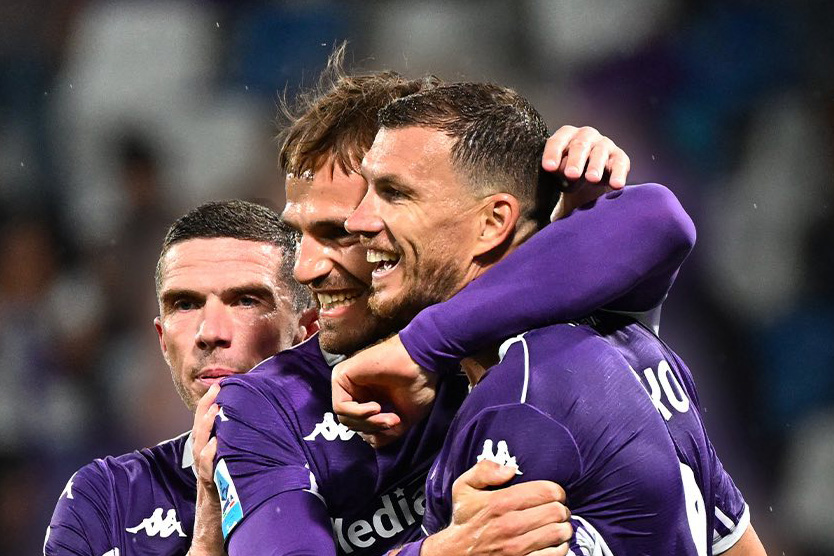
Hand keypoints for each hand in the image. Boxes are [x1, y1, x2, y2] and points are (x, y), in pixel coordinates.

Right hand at [188, 384, 225, 555]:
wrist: (217, 531)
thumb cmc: (230, 496)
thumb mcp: (235, 466)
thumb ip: (240, 448)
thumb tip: (260, 427)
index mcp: (211, 453)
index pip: (208, 423)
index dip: (211, 403)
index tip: (221, 384)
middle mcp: (205, 461)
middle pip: (201, 429)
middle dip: (207, 407)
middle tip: (217, 388)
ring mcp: (206, 474)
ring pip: (201, 446)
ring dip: (207, 426)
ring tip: (217, 409)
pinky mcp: (210, 488)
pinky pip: (207, 470)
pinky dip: (211, 456)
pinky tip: (217, 443)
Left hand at [332, 334, 436, 447]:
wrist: (421, 363)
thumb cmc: (417, 386)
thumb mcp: (403, 419)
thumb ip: (384, 433)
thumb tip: (370, 440)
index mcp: (369, 398)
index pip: (360, 426)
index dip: (376, 432)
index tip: (395, 425)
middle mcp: (355, 390)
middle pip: (351, 423)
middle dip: (372, 428)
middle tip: (392, 422)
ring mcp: (347, 382)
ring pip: (344, 417)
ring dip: (367, 422)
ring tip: (385, 415)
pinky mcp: (341, 375)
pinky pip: (340, 406)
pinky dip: (358, 413)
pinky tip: (376, 407)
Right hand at [422, 460, 571, 555]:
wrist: (456, 553)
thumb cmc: (465, 519)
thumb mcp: (464, 487)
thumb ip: (484, 470)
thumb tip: (511, 469)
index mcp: (500, 503)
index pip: (546, 491)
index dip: (556, 490)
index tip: (554, 493)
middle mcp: (510, 525)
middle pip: (556, 511)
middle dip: (561, 508)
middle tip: (558, 509)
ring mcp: (517, 548)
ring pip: (559, 533)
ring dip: (563, 527)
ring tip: (558, 524)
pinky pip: (555, 554)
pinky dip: (560, 546)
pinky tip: (553, 541)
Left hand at [542, 125, 629, 188]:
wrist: (587, 185)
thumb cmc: (568, 175)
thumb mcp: (558, 174)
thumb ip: (555, 171)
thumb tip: (554, 169)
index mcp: (566, 136)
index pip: (557, 142)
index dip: (553, 154)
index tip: (549, 168)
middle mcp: (586, 136)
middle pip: (580, 146)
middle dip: (575, 160)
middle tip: (571, 174)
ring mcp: (604, 144)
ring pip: (599, 153)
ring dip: (595, 166)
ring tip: (592, 179)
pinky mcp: (619, 157)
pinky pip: (620, 164)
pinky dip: (618, 174)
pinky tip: (616, 184)